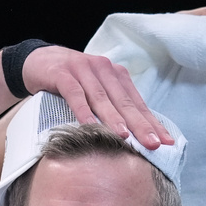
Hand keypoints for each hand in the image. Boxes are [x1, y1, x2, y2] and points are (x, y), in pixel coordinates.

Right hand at [21, 46, 173, 149]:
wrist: (39, 61)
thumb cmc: (72, 83)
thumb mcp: (96, 92)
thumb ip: (113, 107)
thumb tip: (135, 136)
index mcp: (116, 76)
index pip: (137, 103)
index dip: (152, 123)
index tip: (167, 142)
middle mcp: (104, 70)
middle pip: (125, 102)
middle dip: (141, 124)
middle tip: (154, 144)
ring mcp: (83, 70)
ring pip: (102, 98)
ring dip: (113, 118)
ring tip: (125, 136)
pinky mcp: (63, 74)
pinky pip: (74, 94)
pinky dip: (82, 110)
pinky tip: (89, 126)